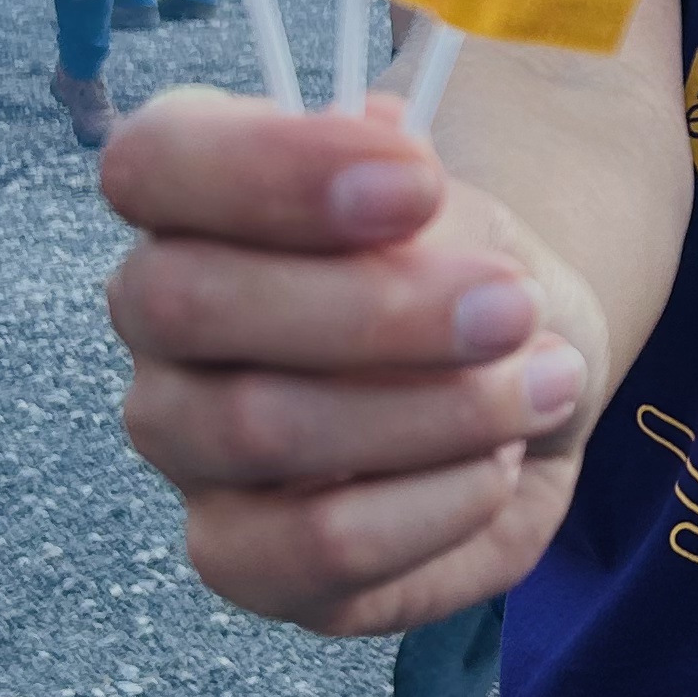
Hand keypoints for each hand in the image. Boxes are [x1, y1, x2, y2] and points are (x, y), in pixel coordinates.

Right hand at [103, 88, 605, 637]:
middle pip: (188, 304)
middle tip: (516, 305)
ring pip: (260, 429)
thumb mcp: (463, 209)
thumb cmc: (466, 267)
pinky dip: (439, 503)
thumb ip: (407, 185)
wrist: (525, 370)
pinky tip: (501, 465)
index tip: (421, 184)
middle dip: (378, 308)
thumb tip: (379, 139)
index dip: (271, 168)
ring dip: (436, 409)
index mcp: (186, 199)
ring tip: (545, 383)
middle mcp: (156, 322)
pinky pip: (319, 547)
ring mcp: (187, 447)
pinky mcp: (246, 558)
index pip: (152, 162)